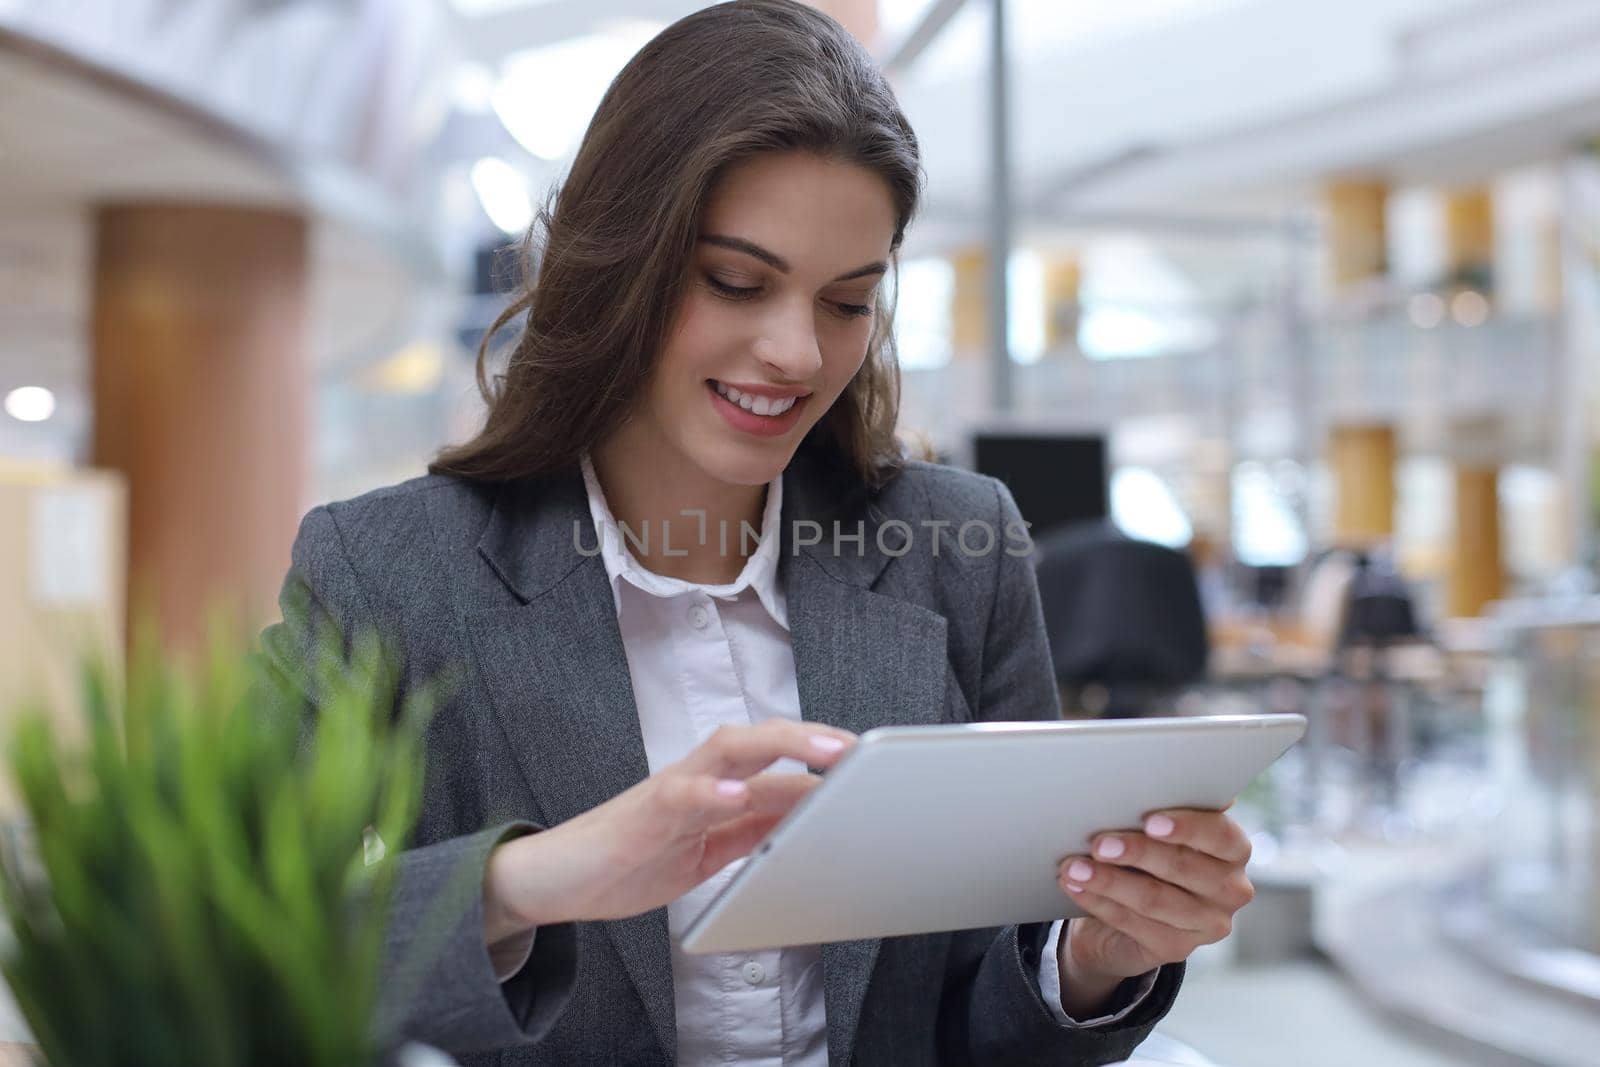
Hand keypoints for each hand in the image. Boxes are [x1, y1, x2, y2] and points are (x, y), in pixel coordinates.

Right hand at [484, 720, 855, 942]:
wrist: (556, 878)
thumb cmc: (632, 859)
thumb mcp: (708, 852)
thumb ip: (752, 833)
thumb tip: (808, 823)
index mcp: (717, 789)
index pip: (778, 765)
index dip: (823, 763)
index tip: (870, 765)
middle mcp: (698, 778)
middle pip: (760, 740)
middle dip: (810, 739)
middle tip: (855, 749)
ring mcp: (669, 791)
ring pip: (728, 751)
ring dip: (777, 746)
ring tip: (820, 753)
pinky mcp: (641, 815)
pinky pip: (679, 796)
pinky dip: (709, 793)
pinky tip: (736, 796)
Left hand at [1056, 808, 1254, 985]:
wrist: (1126, 912)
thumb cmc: (1145, 855)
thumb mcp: (1156, 831)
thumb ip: (1161, 813)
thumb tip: (1144, 782)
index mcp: (1234, 848)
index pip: (1220, 835)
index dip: (1186, 828)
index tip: (1150, 821)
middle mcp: (1231, 889)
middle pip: (1183, 868)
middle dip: (1136, 853)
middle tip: (1099, 843)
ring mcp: (1207, 923)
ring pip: (1154, 898)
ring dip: (1108, 881)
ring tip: (1075, 867)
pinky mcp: (1177, 948)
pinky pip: (1133, 923)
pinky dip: (1099, 902)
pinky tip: (1076, 887)